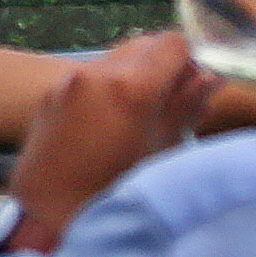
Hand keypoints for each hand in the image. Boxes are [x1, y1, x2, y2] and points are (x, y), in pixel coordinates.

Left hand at [8, 30, 216, 256]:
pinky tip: (113, 122)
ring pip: (117, 58)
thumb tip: (212, 76)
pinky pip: (91, 75)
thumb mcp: (160, 154)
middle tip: (175, 103)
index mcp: (129, 88)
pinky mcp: (51, 92)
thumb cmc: (110, 193)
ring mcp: (68, 80)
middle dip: (165, 67)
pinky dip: (110, 85)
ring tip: (144, 116)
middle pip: (144, 45)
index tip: (195, 86)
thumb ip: (186, 108)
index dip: (190, 60)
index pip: (172, 43)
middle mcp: (95, 73)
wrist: (43, 213)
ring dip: (137, 74)